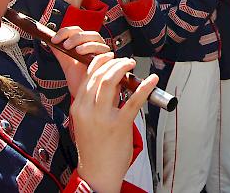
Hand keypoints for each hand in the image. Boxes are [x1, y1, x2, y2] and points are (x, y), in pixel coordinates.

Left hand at [49, 26, 110, 95]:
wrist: (87, 97)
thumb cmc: (80, 82)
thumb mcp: (67, 65)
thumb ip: (60, 52)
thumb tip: (48, 40)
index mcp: (85, 45)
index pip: (78, 31)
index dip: (66, 32)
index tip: (55, 39)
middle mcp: (96, 47)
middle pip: (90, 33)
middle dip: (76, 37)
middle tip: (66, 45)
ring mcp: (103, 54)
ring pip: (98, 40)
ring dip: (86, 43)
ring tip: (76, 50)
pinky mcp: (110, 62)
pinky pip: (105, 52)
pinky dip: (95, 51)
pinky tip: (86, 56)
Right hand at [71, 54, 158, 192]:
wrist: (97, 173)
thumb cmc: (94, 146)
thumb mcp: (86, 121)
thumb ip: (96, 101)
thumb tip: (113, 81)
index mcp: (78, 107)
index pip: (88, 75)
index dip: (101, 62)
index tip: (110, 57)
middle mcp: (88, 110)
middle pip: (99, 75)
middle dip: (114, 62)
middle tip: (125, 61)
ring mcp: (103, 117)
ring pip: (111, 82)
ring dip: (124, 68)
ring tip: (132, 64)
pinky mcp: (119, 125)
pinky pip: (134, 100)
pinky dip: (144, 87)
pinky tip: (151, 79)